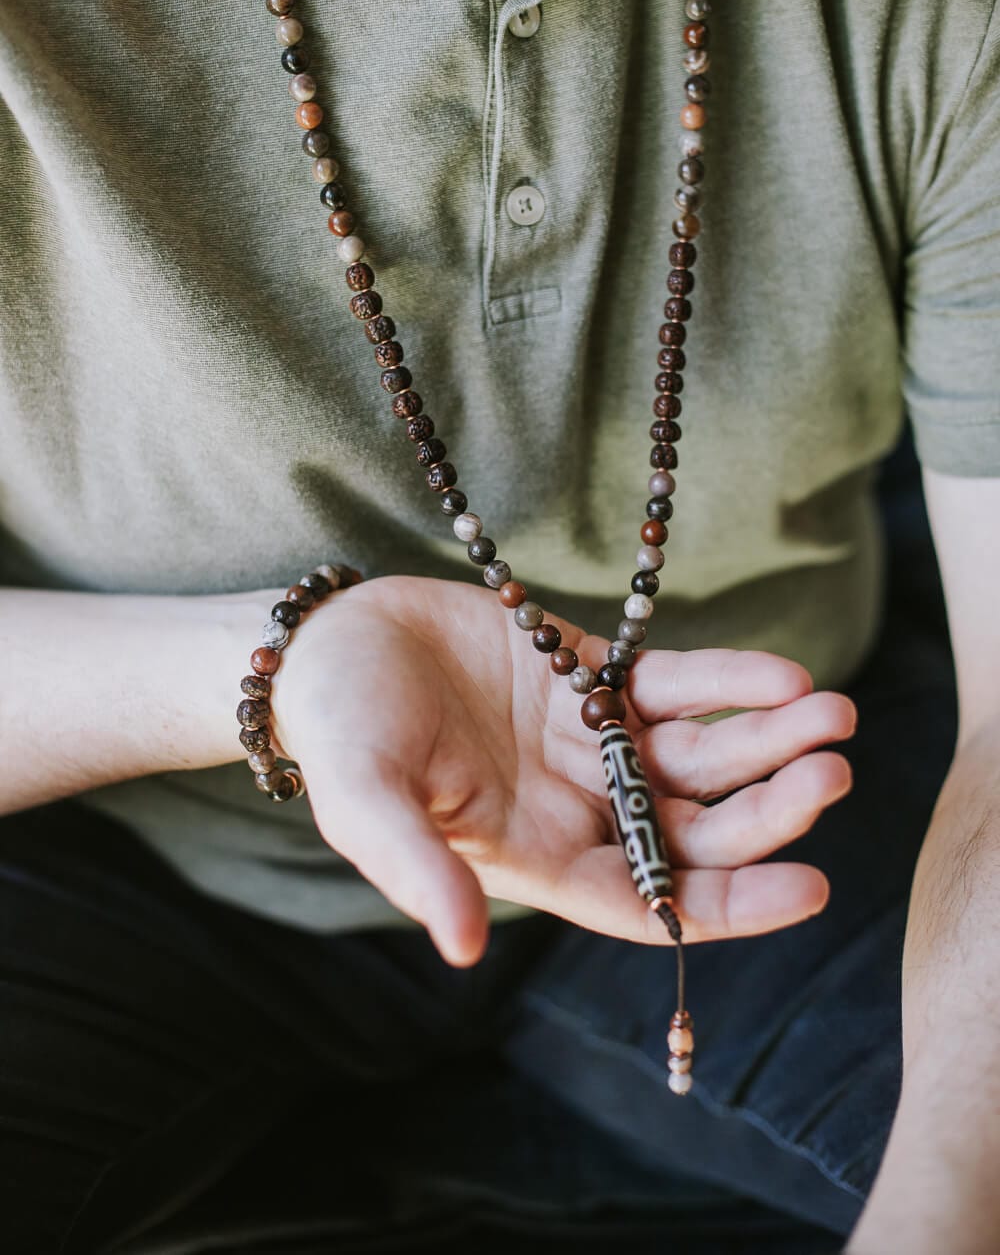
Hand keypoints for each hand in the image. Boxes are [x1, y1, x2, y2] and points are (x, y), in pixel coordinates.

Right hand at [270, 574, 855, 965]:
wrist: (329, 640)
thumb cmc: (340, 731)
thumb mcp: (366, 802)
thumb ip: (418, 866)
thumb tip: (462, 948)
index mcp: (539, 857)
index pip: (651, 902)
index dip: (732, 903)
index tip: (811, 888)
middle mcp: (580, 805)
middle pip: (696, 826)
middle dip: (767, 807)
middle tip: (832, 773)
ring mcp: (591, 736)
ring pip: (699, 753)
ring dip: (765, 739)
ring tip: (830, 713)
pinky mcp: (590, 668)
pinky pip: (673, 680)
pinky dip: (726, 680)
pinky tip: (779, 674)